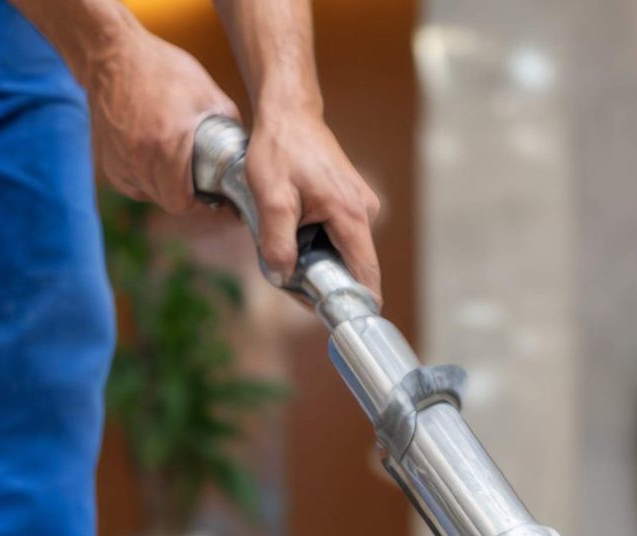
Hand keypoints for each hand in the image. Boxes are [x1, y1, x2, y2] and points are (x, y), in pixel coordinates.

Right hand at [82, 29, 237, 212]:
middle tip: (212, 190)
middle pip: (169, 202)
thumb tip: (244, 152)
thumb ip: (228, 125)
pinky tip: (162, 162)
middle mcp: (138, 158)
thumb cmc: (161, 69)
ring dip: (171, 189)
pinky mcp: (107, 161)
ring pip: (151, 195)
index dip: (206, 209)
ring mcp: (118, 162)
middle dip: (193, 199)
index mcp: (165, 144)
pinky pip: (135, 184)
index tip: (222, 205)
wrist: (112, 57)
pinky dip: (151, 180)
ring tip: (188, 172)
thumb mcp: (207, 93)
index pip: (184, 203)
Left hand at [242, 107, 382, 291]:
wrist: (287, 114)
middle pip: (350, 266)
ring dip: (312, 258)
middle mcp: (363, 212)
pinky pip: (335, 236)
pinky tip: (289, 230)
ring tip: (279, 243)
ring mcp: (358, 206)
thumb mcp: (271, 199)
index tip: (337, 320)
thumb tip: (283, 277)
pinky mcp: (348, 201)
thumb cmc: (280, 150)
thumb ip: (277, 243)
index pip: (366, 273)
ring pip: (339, 252)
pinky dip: (313, 242)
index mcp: (351, 214)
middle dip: (319, 280)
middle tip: (282, 274)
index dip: (354, 301)